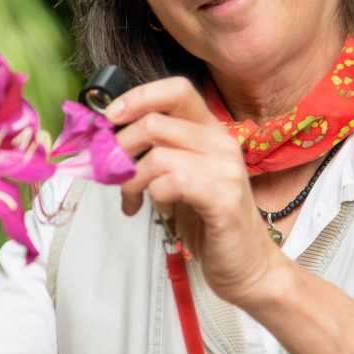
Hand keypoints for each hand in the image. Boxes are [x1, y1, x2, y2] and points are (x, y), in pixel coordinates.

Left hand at [107, 76, 280, 306]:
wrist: (246, 264)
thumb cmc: (207, 219)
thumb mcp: (177, 176)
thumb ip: (153, 153)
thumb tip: (106, 141)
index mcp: (209, 130)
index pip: (176, 89)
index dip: (137, 98)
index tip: (109, 119)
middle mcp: (220, 141)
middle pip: (155, 122)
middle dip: (119, 149)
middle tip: (109, 172)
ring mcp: (225, 168)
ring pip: (157, 155)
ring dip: (131, 180)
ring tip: (131, 200)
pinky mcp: (223, 197)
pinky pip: (172, 182)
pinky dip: (153, 196)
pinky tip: (157, 210)